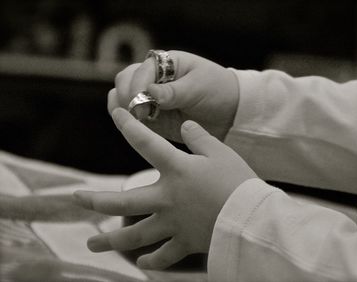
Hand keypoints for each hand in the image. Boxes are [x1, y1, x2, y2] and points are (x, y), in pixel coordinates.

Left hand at [74, 108, 256, 269]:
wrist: (253, 217)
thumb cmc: (239, 181)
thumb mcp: (221, 151)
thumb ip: (199, 137)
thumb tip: (186, 126)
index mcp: (177, 169)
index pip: (146, 143)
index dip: (128, 126)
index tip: (116, 115)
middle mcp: (167, 197)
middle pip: (123, 201)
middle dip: (96, 201)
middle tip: (76, 199)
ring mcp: (173, 223)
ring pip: (135, 235)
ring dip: (110, 241)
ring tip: (92, 244)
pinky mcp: (185, 242)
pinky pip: (164, 256)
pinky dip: (153, 262)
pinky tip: (142, 264)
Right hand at [108, 51, 238, 141]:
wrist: (230, 112)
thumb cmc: (218, 90)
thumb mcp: (199, 87)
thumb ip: (174, 91)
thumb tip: (149, 92)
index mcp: (166, 63)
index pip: (140, 71)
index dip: (137, 86)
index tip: (141, 103)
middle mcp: (154, 78)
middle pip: (124, 80)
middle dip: (126, 96)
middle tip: (139, 114)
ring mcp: (150, 98)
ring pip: (121, 97)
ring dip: (123, 108)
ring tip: (136, 121)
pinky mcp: (151, 117)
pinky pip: (130, 117)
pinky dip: (128, 121)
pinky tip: (136, 127)